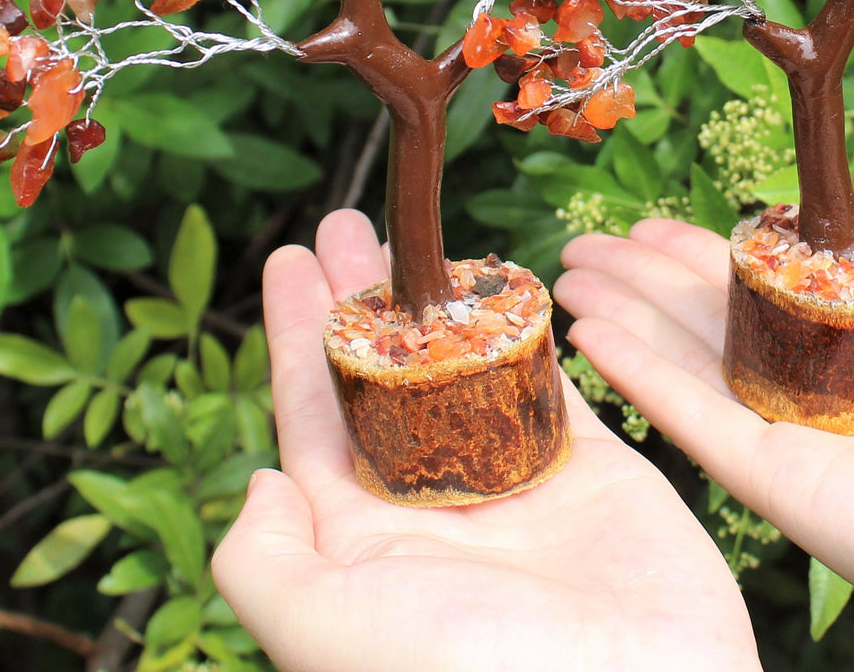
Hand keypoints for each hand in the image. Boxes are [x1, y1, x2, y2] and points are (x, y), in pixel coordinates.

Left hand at [211, 210, 758, 671]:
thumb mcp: (330, 632)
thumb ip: (269, 566)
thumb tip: (261, 483)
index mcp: (365, 547)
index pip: (317, 420)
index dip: (299, 337)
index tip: (288, 260)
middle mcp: (435, 509)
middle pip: (385, 379)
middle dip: (363, 300)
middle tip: (348, 222)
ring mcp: (515, 486)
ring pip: (465, 369)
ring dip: (442, 301)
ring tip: (420, 234)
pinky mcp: (591, 470)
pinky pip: (552, 383)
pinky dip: (530, 333)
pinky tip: (507, 283)